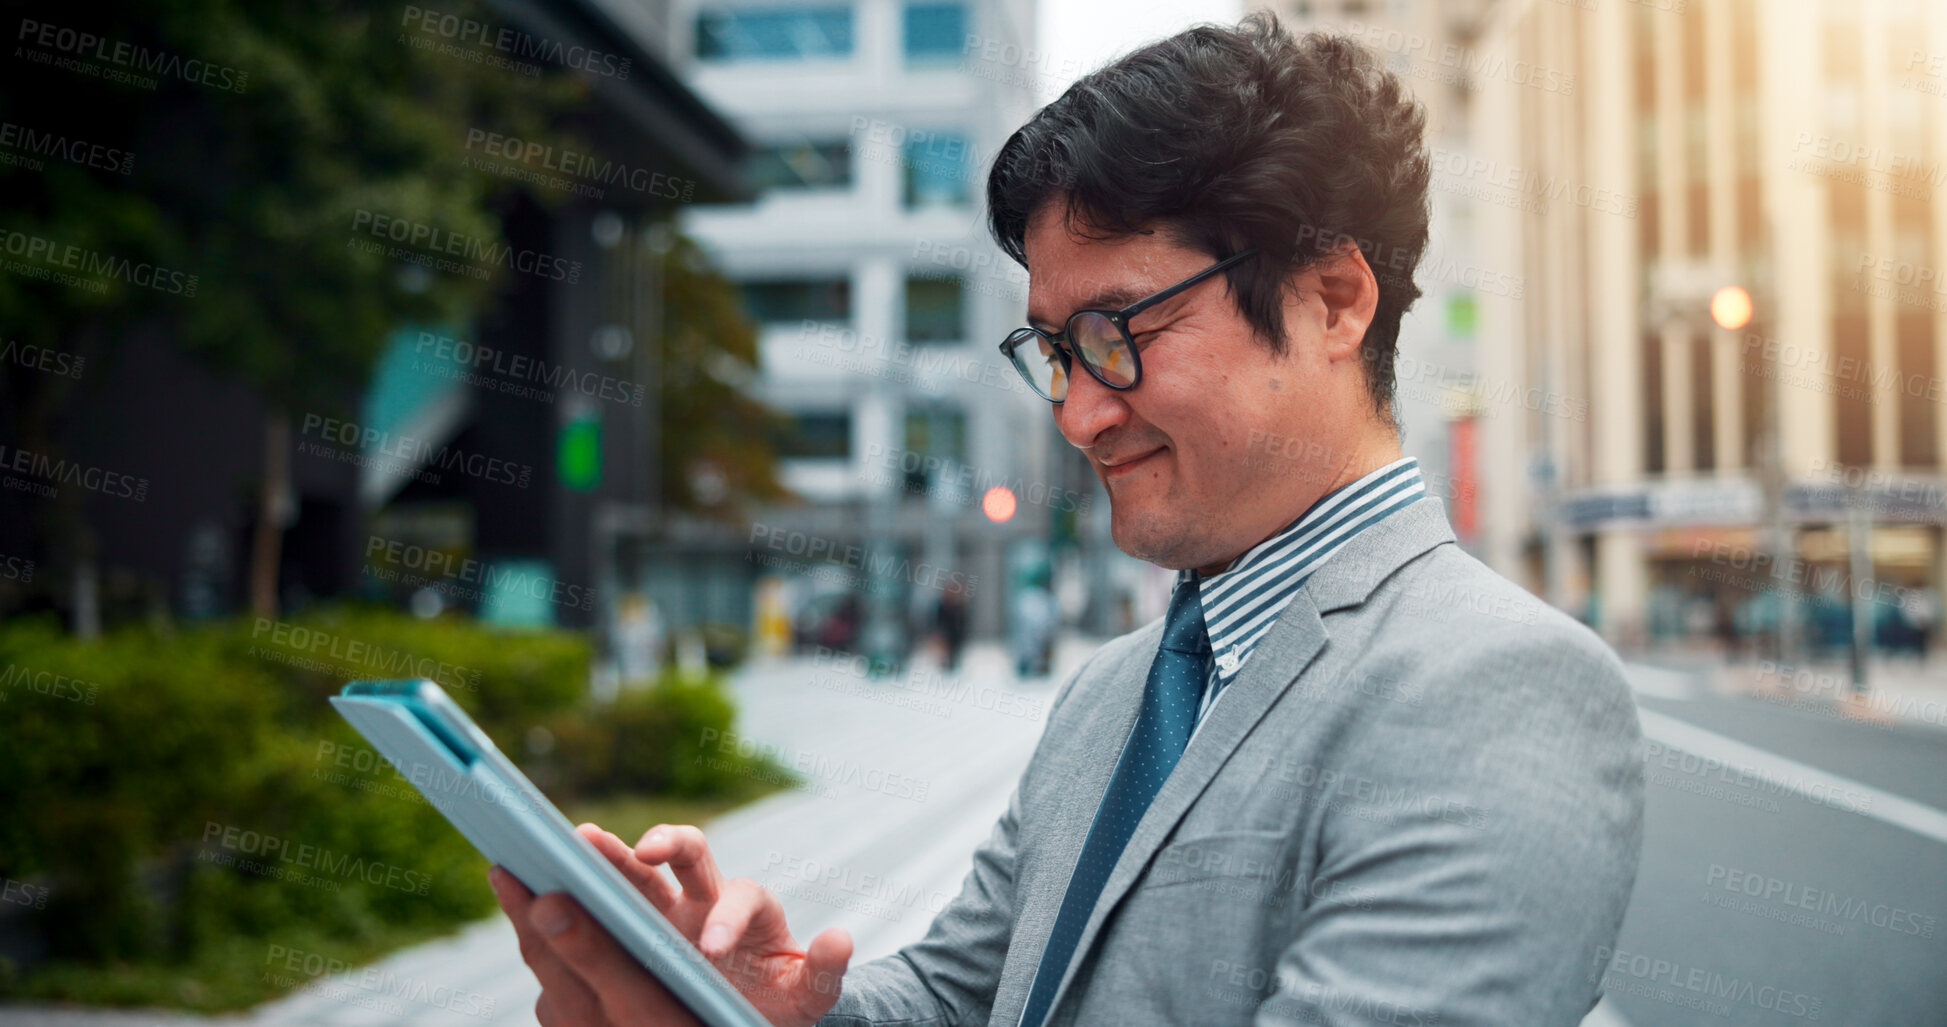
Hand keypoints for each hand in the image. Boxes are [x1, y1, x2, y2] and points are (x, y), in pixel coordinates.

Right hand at [491, 822, 852, 1026]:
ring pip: (635, 869)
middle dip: (661, 845)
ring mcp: (663, 908)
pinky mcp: (631, 926)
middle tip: (635, 851)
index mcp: (749, 910)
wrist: (745, 1007)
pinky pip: (601, 900)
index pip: (740, 895)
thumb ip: (823, 972)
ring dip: (608, 855)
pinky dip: (573, 894)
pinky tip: (530, 893)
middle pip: (687, 852)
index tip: (711, 947)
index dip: (726, 915)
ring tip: (572, 849)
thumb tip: (842, 940)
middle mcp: (704, 898)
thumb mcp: (805, 995)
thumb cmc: (775, 999)